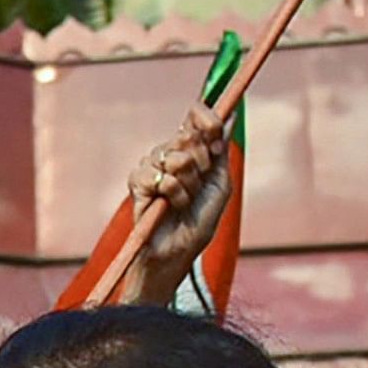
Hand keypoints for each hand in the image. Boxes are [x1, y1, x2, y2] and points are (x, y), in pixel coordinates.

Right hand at [118, 94, 235, 303]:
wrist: (177, 252)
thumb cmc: (199, 222)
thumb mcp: (219, 184)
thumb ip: (221, 150)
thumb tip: (230, 115)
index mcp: (190, 149)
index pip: (195, 116)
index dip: (207, 120)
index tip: (215, 138)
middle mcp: (168, 153)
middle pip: (187, 134)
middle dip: (202, 163)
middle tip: (199, 184)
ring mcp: (151, 166)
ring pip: (175, 157)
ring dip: (188, 186)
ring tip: (183, 202)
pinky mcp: (137, 181)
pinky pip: (161, 178)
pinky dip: (173, 195)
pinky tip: (167, 207)